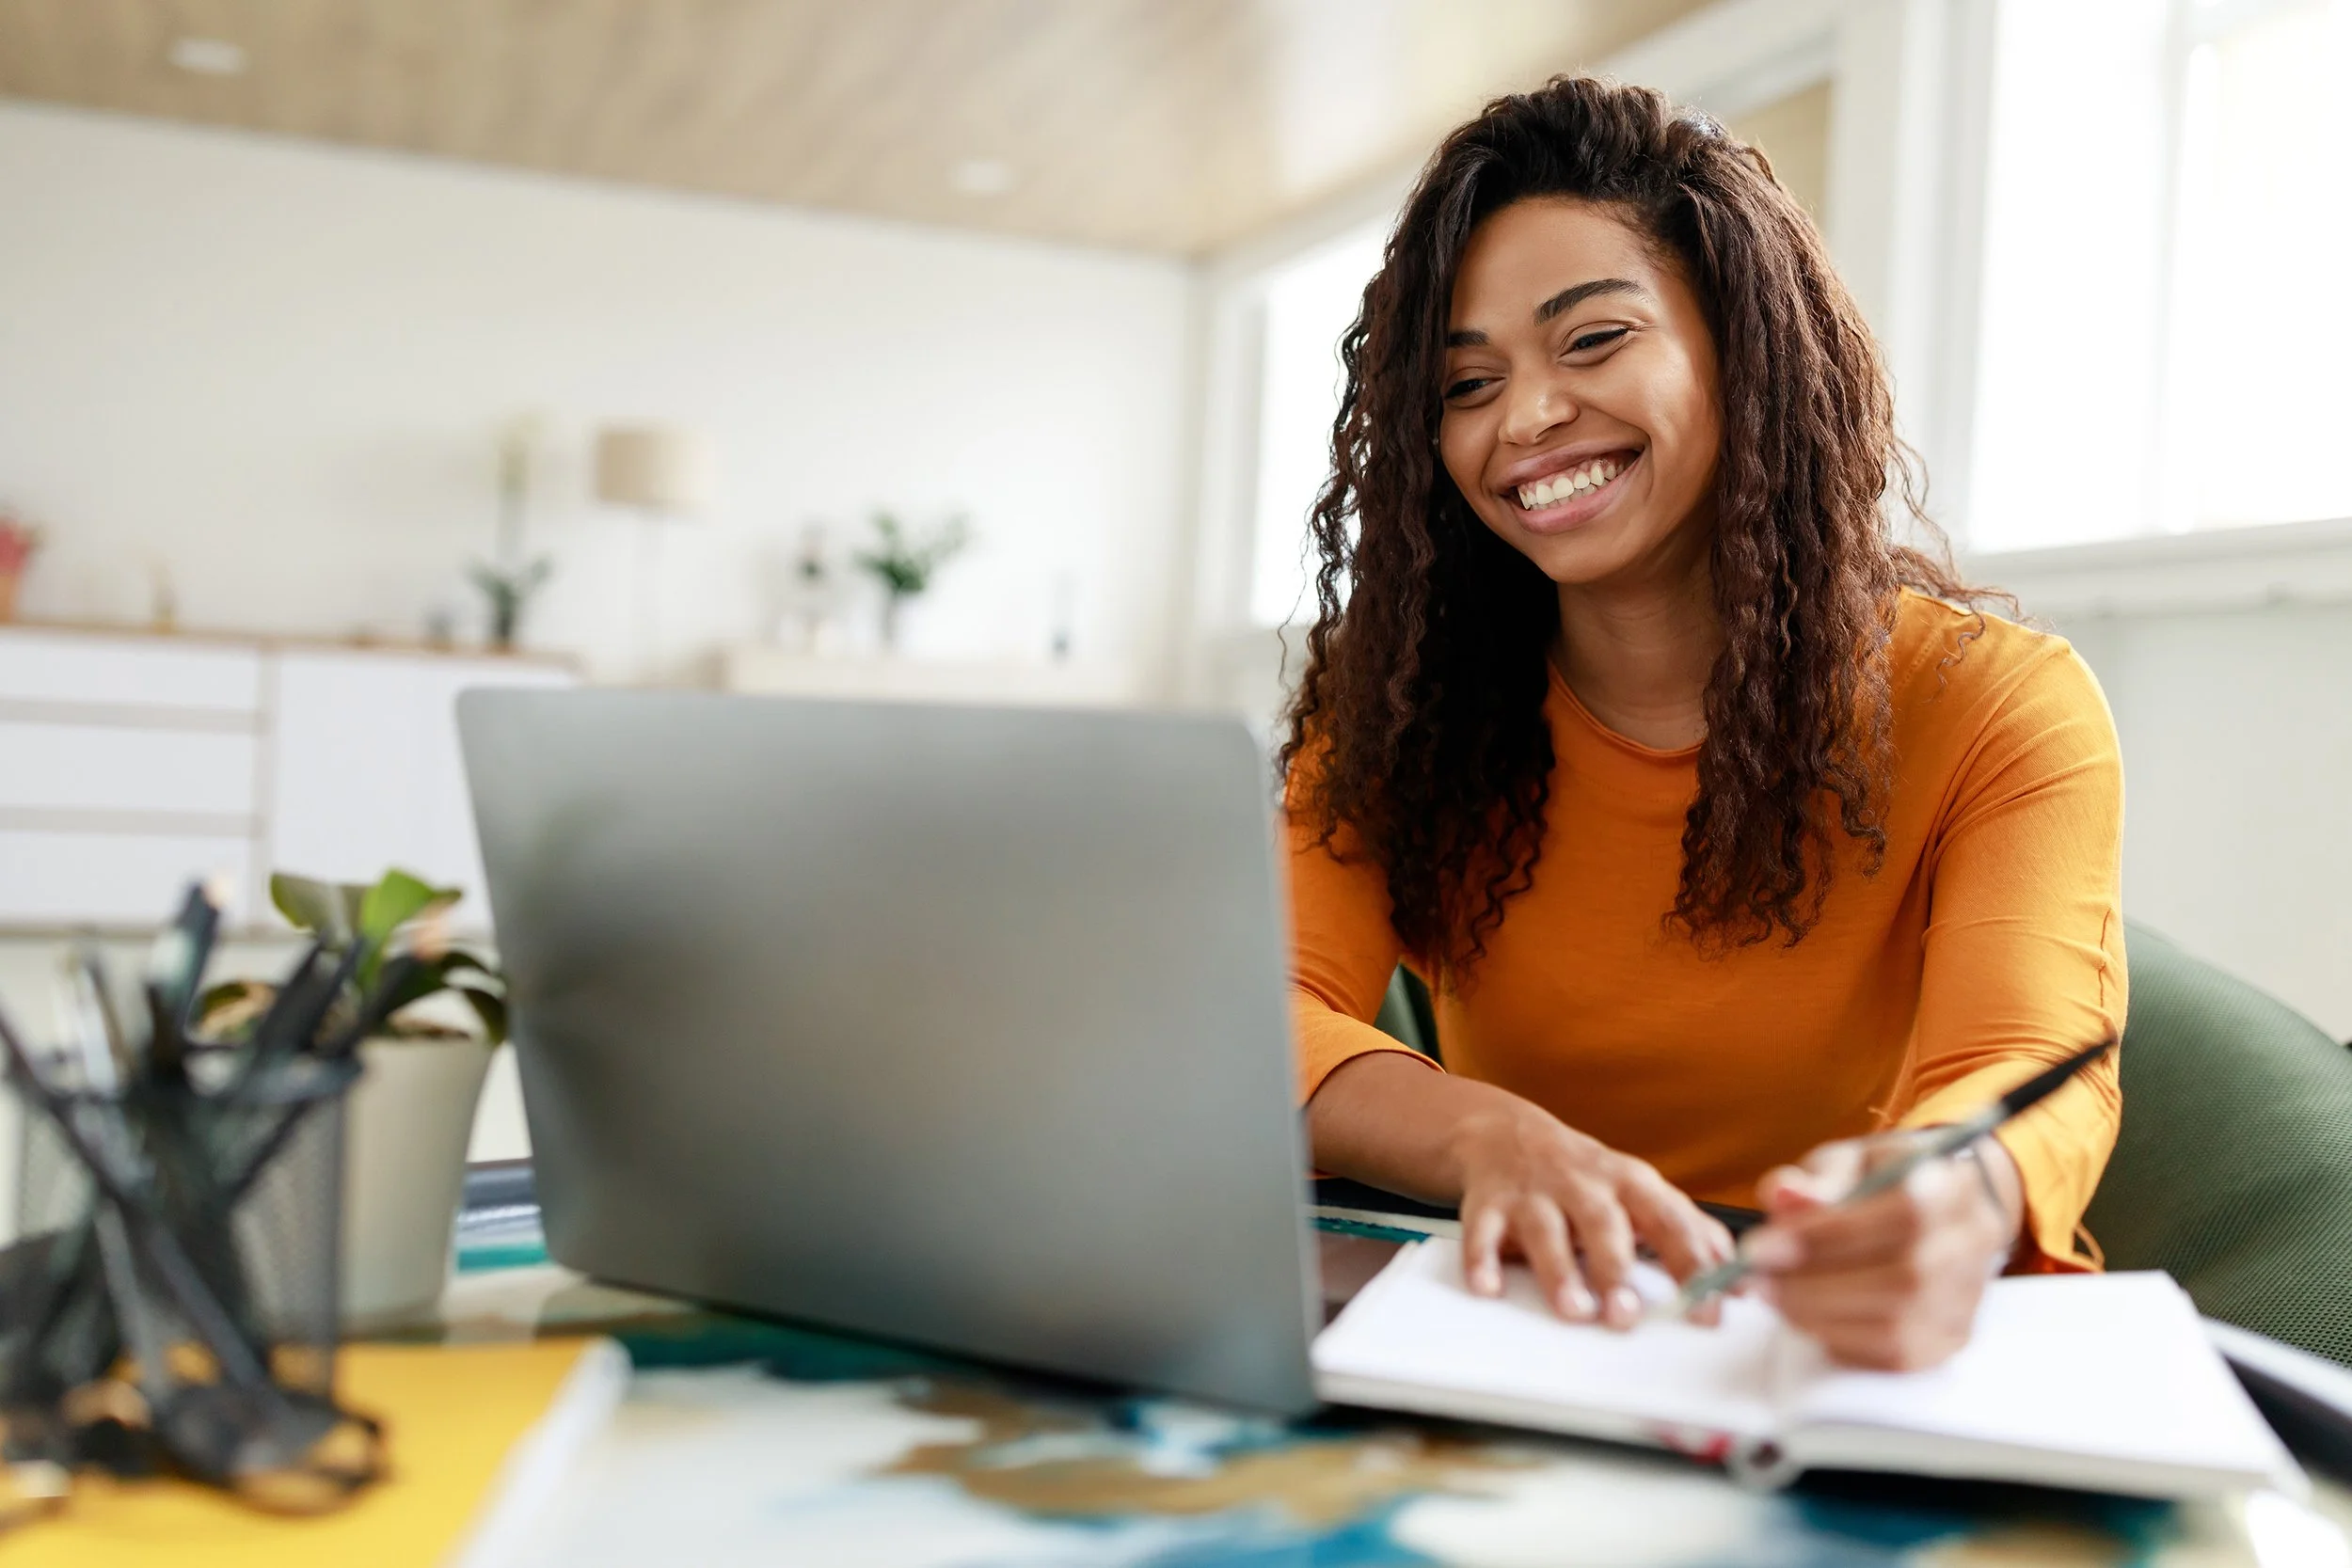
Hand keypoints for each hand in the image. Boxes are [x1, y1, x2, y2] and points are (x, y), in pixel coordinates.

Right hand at [1451, 1101, 1735, 1329]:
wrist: (1506, 1134)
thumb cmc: (1586, 1176)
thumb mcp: (1640, 1192)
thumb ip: (1687, 1230)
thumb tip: (1740, 1279)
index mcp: (1631, 1184)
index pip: (1670, 1222)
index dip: (1692, 1266)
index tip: (1709, 1310)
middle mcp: (1584, 1184)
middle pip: (1605, 1223)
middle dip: (1616, 1269)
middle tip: (1627, 1316)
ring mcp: (1535, 1192)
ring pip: (1547, 1229)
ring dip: (1560, 1271)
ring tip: (1574, 1311)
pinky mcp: (1489, 1201)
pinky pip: (1482, 1231)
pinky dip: (1482, 1259)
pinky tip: (1488, 1288)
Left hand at [1746, 1132, 2023, 1369]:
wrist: (1941, 1210)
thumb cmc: (1885, 1180)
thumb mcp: (1851, 1160)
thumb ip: (1818, 1179)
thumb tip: (1783, 1197)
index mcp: (1950, 1186)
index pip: (1901, 1215)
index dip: (1826, 1236)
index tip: (1759, 1247)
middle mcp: (1970, 1245)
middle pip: (1901, 1279)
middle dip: (1813, 1285)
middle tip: (1756, 1278)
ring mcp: (1966, 1299)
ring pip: (1896, 1326)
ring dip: (1819, 1315)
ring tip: (1774, 1294)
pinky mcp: (1951, 1338)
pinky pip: (1894, 1355)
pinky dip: (1841, 1339)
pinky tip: (1808, 1314)